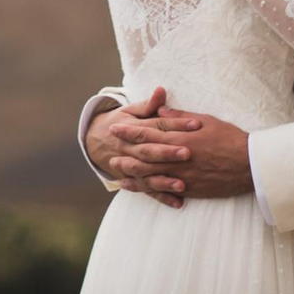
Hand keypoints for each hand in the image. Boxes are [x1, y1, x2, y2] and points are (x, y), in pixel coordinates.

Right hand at [86, 86, 202, 208]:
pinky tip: (178, 202)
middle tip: (187, 153)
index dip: (176, 124)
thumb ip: (149, 104)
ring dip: (163, 180)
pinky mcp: (133, 179)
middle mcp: (131, 148)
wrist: (96, 139)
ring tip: (182, 184)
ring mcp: (130, 165)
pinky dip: (162, 197)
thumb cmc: (122, 122)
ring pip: (146, 174)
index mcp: (134, 127)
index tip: (196, 124)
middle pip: (149, 150)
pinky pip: (147, 190)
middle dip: (167, 152)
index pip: (157, 125)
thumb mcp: (132, 110)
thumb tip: (161, 90)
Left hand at [103, 106, 253, 200]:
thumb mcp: (206, 121)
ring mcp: (183, 176)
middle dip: (125, 151)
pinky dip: (148, 189)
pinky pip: (164, 190)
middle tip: (108, 149)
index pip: (149, 133)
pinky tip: (137, 188)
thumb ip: (180, 118)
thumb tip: (161, 112)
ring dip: (131, 172)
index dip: (130, 131)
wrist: (250, 165)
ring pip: (150, 174)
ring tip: (115, 169)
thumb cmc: (230, 139)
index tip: (115, 128)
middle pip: (145, 155)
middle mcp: (178, 158)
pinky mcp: (190, 189)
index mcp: (181, 139)